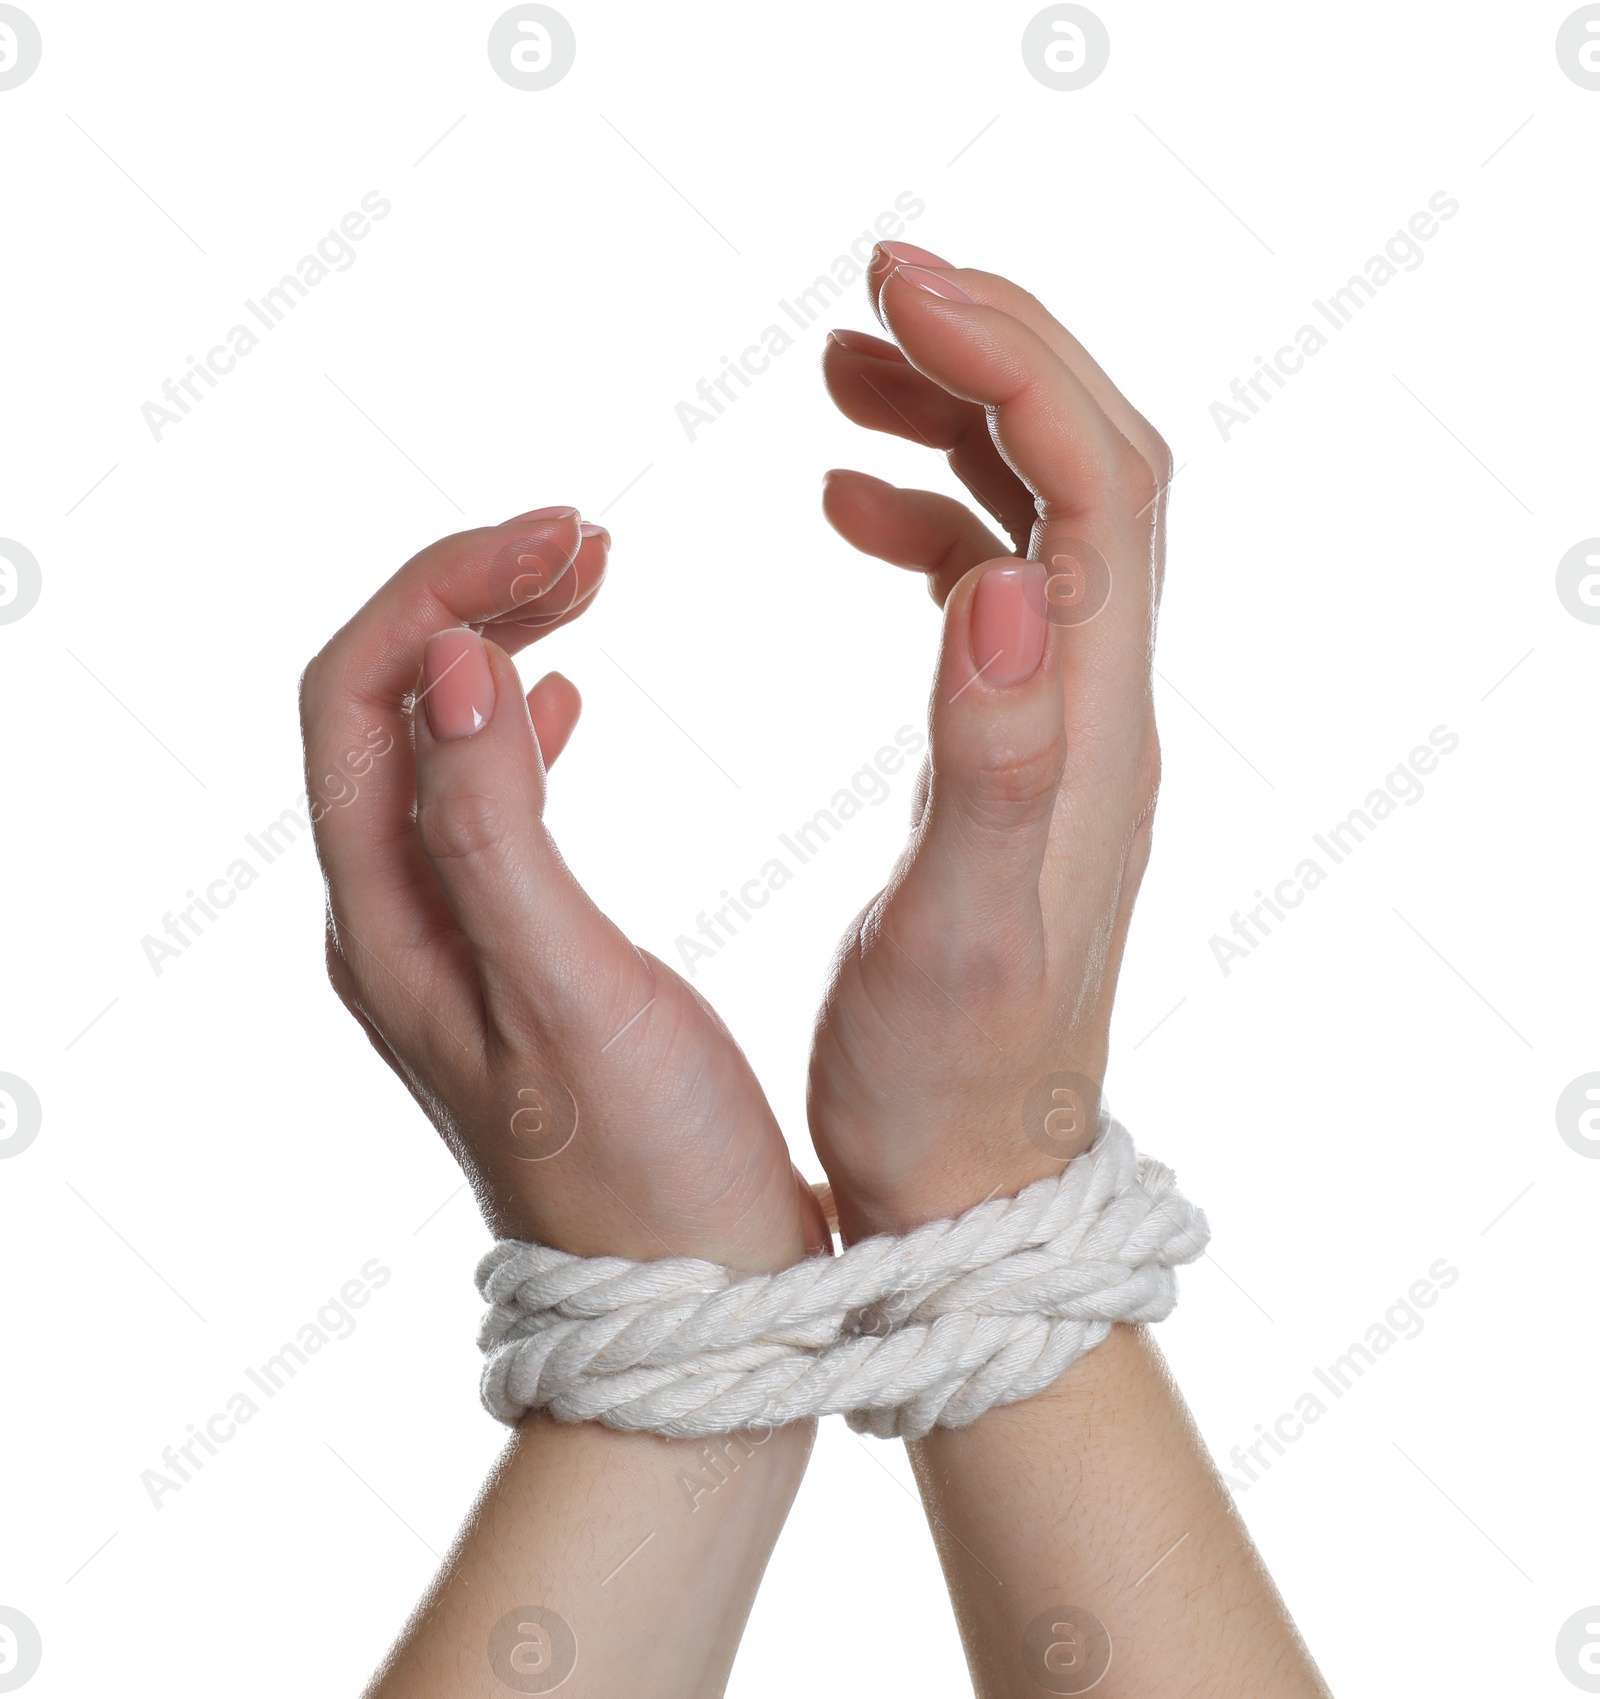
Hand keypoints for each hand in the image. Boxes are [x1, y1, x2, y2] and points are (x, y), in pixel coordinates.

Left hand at [300, 506, 821, 1272]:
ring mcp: (446, 941)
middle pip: (387, 705)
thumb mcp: (569, 995)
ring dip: (495, 645)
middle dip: (469, 597)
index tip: (567, 539)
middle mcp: (394, 923)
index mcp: (388, 924)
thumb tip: (453, 661)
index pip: (364, 696)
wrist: (690, 1313)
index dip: (446, 593)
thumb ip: (496, 832)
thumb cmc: (649, 1176)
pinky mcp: (507, 958)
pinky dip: (519, 724)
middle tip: (585, 538)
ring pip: (435, 744)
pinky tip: (568, 700)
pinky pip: (480, 804)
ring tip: (588, 581)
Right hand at [807, 244, 1171, 1239]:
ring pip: (1048, 518)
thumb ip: (993, 761)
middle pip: (1094, 470)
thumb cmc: (948, 1083)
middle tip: (875, 292)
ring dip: (961, 426)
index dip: (1012, 363)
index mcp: (1087, 730)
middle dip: (999, 355)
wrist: (976, 1177)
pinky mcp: (1021, 756)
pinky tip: (851, 508)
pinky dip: (934, 521)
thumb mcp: (961, 932)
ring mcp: (1065, 730)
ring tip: (844, 377)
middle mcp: (1098, 712)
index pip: (1096, 484)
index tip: (896, 287)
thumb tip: (1009, 581)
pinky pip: (1001, 593)